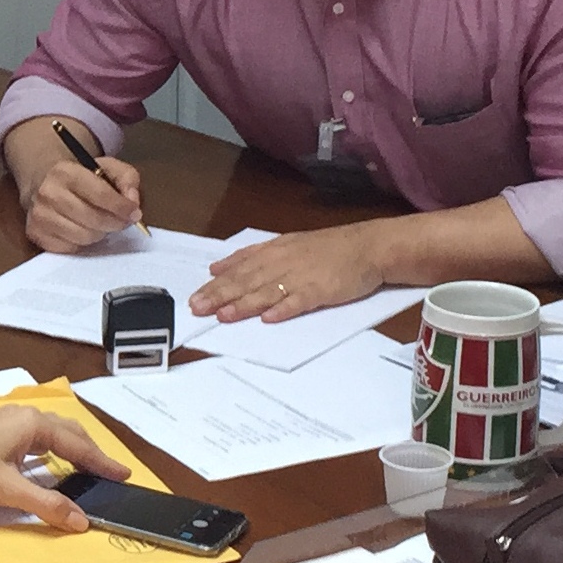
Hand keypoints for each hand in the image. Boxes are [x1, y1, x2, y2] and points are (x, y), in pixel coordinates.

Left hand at [0, 405, 131, 530]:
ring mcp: (7, 423)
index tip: (123, 474)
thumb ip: (47, 505)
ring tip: (86, 468)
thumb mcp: (7, 491)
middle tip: (109, 472)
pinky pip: (35, 438)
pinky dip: (51, 450)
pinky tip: (48, 464)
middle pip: (68, 432)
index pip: (77, 445)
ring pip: (50, 433)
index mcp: (32, 424)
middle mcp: (23, 417)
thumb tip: (81, 521)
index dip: (101, 462)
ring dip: (71, 449)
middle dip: (90, 452)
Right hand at [24, 156, 144, 252]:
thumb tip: (132, 202)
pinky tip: (83, 230)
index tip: (134, 214)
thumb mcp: (107, 167)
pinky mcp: (37, 234)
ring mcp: (40, 216)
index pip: (100, 194)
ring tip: (100, 223)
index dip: (122, 207)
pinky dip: (82, 242)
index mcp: (66, 172)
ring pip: (84, 237)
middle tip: (121, 221)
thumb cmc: (81, 178)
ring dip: (99, 233)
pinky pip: (71, 248)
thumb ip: (127, 179)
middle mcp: (48, 193)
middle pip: (93, 219)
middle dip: (114, 223)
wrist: (43, 183)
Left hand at [189, 224, 389, 322]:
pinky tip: (268, 318)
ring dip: (244, 304)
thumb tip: (219, 266)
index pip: (239, 268)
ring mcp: (302, 276)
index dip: (215, 284)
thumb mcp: (287, 244)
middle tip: (197, 309)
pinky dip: (284, 309)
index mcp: (274, 250)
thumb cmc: (328, 248)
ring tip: (223, 316)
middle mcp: (283, 261)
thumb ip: (253, 255)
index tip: (194, 296)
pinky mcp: (321, 290)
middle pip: (247, 281)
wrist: (369, 247)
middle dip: (219, 295)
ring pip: (267, 291)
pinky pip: (300, 301)